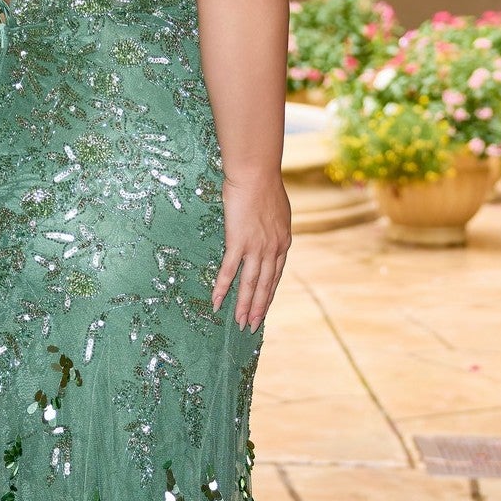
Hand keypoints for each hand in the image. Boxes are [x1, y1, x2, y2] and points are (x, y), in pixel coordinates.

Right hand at [212, 172, 290, 330]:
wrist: (256, 173)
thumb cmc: (265, 184)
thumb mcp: (277, 210)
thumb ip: (274, 226)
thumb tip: (270, 231)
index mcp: (283, 242)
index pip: (276, 276)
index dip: (268, 295)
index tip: (263, 309)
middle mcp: (273, 249)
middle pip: (265, 285)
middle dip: (258, 308)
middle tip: (251, 328)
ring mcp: (256, 247)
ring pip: (250, 284)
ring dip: (243, 306)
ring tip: (239, 324)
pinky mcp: (238, 242)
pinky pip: (230, 271)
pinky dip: (223, 288)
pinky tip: (217, 302)